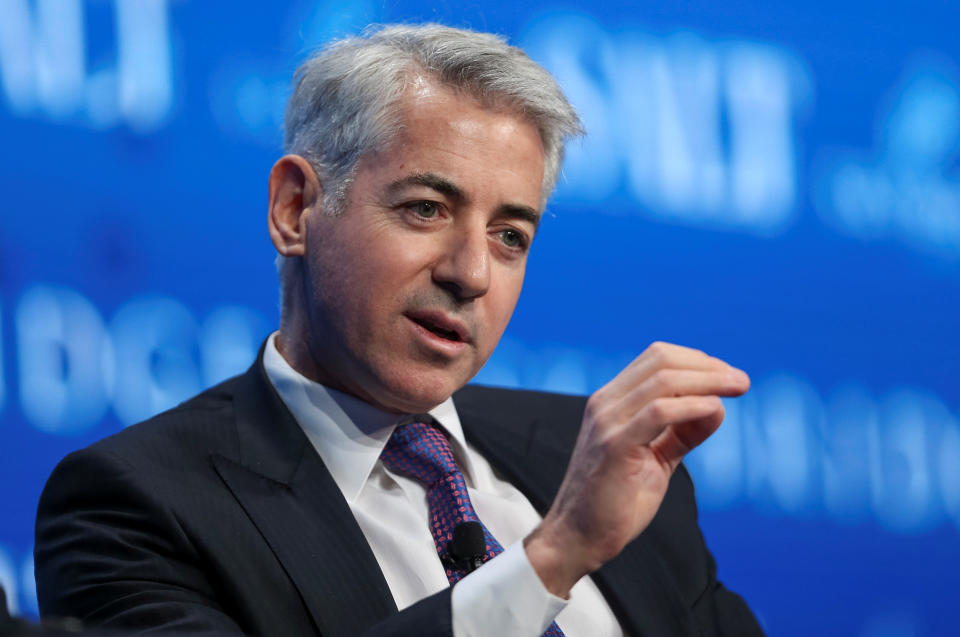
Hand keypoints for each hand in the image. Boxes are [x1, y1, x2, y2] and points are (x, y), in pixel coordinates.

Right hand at [524, 341, 749, 596]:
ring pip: (663, 380)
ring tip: (737, 388)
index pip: (656, 358)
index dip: (697, 361)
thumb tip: (717, 406)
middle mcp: (605, 403)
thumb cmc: (616, 502)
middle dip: (708, 365)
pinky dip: (693, 406)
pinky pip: (659, 412)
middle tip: (740, 381)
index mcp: (611, 402)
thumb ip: (682, 433)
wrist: (579, 537)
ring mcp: (607, 421)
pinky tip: (715, 411)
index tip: (728, 377)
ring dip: (708, 380)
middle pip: (661, 360)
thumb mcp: (655, 459)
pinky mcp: (614, 445)